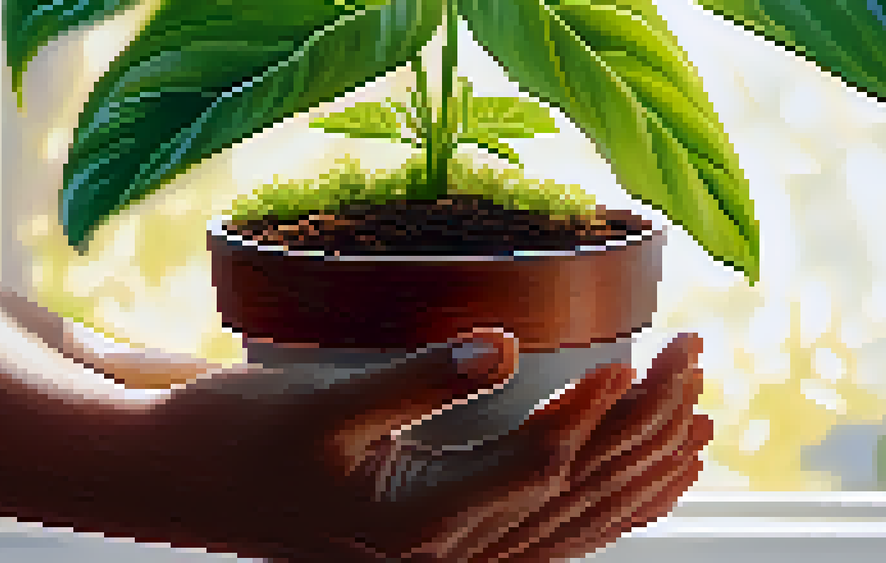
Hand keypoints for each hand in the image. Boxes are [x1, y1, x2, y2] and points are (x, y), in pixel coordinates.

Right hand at [110, 331, 709, 561]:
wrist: (179, 481)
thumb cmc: (237, 435)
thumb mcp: (323, 401)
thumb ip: (419, 378)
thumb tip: (503, 344)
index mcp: (415, 523)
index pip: (534, 467)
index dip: (590, 414)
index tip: (636, 355)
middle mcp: (445, 553)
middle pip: (574, 492)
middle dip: (644, 424)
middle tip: (697, 351)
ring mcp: (451, 554)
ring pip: (574, 516)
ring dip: (643, 464)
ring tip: (706, 413)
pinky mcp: (449, 538)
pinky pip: (553, 532)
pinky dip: (614, 505)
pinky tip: (658, 476)